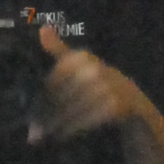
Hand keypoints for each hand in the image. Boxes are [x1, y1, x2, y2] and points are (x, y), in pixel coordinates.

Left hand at [28, 33, 144, 147]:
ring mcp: (107, 87)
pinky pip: (88, 119)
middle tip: (33, 130)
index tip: (31, 111)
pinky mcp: (115, 106)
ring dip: (58, 123)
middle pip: (63, 95)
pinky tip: (64, 135)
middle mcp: (95, 69)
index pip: (55, 77)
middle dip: (48, 114)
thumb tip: (42, 28)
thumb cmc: (97, 81)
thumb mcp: (80, 63)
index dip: (43, 96)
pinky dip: (75, 128)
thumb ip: (59, 48)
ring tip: (43, 135)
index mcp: (83, 57)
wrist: (132, 100)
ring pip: (74, 108)